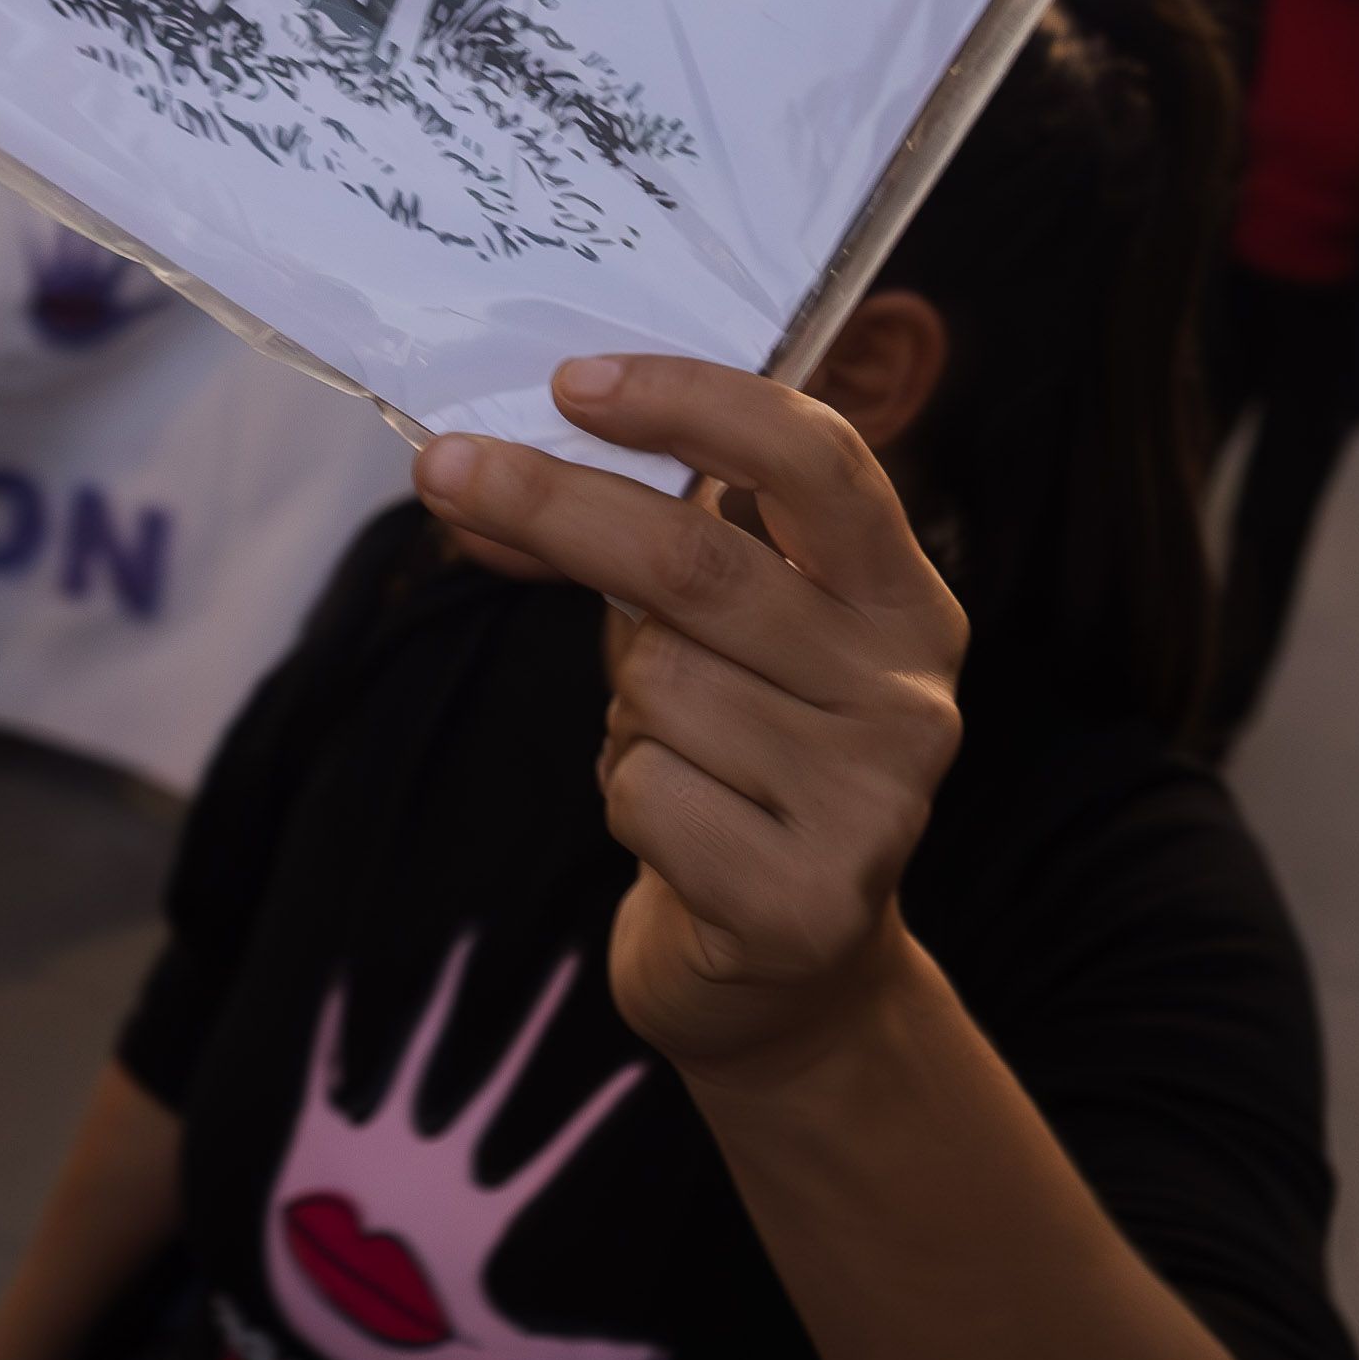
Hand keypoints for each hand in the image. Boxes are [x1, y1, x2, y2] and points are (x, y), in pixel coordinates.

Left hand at [408, 357, 965, 1085]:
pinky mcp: (809, 901)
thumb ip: (652, 548)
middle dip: (557, 506)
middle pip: (702, 563)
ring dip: (623, 714)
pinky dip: (628, 799)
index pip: (819, 461)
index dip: (695, 405)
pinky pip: (646, 792)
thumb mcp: (721, 642)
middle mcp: (910, 691)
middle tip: (448, 469)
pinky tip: (683, 836)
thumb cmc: (738, 770)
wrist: (786, 978)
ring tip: (675, 760)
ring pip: (658, 686)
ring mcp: (875, 802)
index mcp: (905, 601)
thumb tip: (483, 470)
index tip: (575, 381)